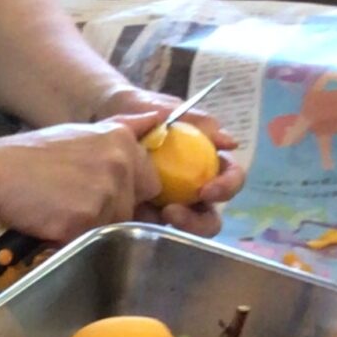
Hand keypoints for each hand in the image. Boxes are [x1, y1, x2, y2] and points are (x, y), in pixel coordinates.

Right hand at [0, 111, 164, 242]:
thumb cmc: (32, 155)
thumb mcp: (82, 132)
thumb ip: (124, 129)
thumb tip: (158, 119)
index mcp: (122, 141)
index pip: (150, 180)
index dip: (128, 192)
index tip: (101, 192)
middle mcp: (120, 163)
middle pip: (133, 207)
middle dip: (110, 211)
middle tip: (75, 202)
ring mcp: (105, 192)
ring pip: (112, 226)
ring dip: (89, 226)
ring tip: (59, 211)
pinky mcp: (85, 219)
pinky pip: (90, 239)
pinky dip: (71, 237)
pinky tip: (51, 221)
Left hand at [95, 82, 245, 235]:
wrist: (106, 110)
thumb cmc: (144, 108)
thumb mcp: (170, 110)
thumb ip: (198, 122)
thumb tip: (230, 142)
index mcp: (205, 161)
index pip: (230, 177)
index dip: (227, 186)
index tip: (206, 189)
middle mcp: (192, 186)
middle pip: (211, 215)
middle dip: (199, 222)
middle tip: (174, 212)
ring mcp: (169, 203)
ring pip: (186, 229)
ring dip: (178, 227)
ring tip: (159, 213)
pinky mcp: (144, 214)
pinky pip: (154, 229)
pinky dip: (149, 229)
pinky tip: (134, 218)